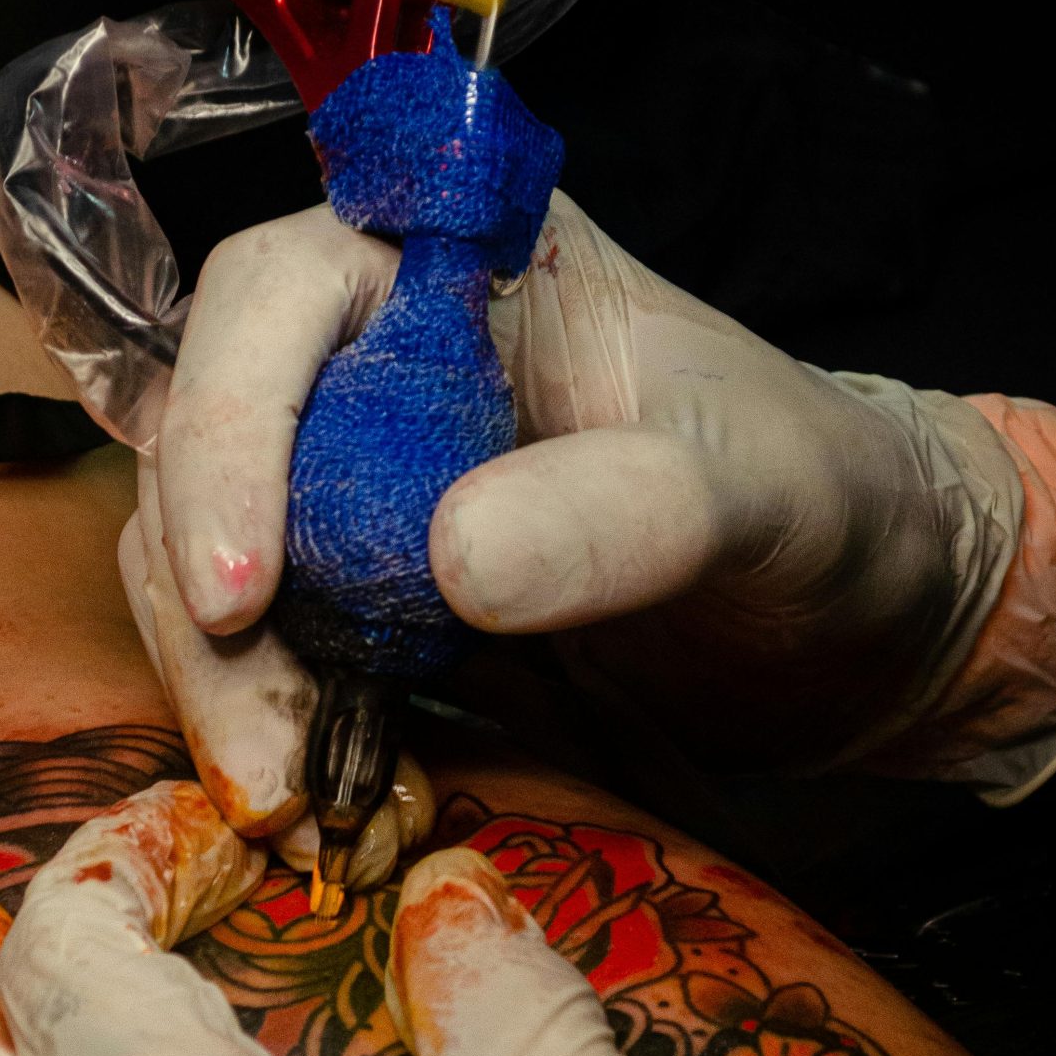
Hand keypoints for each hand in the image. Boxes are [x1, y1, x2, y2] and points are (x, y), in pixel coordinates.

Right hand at [134, 194, 1055, 805]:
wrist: (852, 615)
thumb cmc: (818, 503)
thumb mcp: (753, 494)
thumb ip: (624, 509)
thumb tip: (453, 560)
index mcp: (456, 258)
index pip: (276, 297)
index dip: (230, 430)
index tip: (243, 589)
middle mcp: (375, 349)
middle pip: (205, 437)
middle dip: (203, 596)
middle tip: (262, 753)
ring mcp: (353, 471)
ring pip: (203, 551)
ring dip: (220, 677)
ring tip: (284, 797)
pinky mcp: (357, 583)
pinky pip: (258, 637)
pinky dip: (263, 712)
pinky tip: (316, 791)